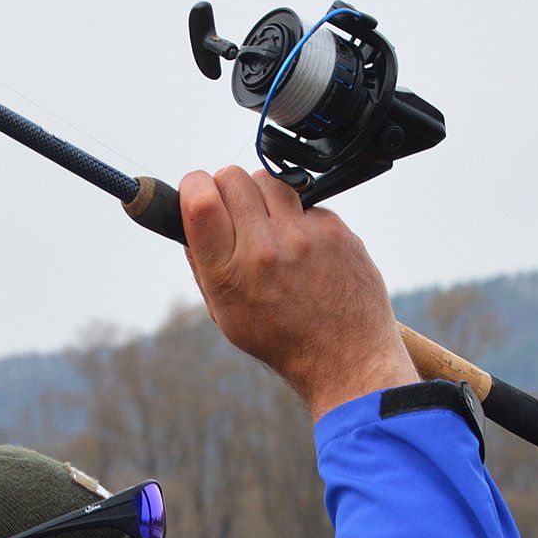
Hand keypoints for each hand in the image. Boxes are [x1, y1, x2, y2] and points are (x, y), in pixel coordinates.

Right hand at [177, 166, 416, 418]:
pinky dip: (300, 219)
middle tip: (238, 216)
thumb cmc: (284, 341)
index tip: (199, 193)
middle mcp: (265, 250)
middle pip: (231, 177)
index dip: (194, 186)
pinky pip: (305, 202)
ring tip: (273, 230)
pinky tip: (306, 249)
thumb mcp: (227, 316)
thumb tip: (190, 218)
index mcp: (230, 274)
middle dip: (228, 189)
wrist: (347, 361)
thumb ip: (204, 266)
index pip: (200, 198)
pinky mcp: (335, 230)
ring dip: (264, 198)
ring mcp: (303, 237)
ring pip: (268, 180)